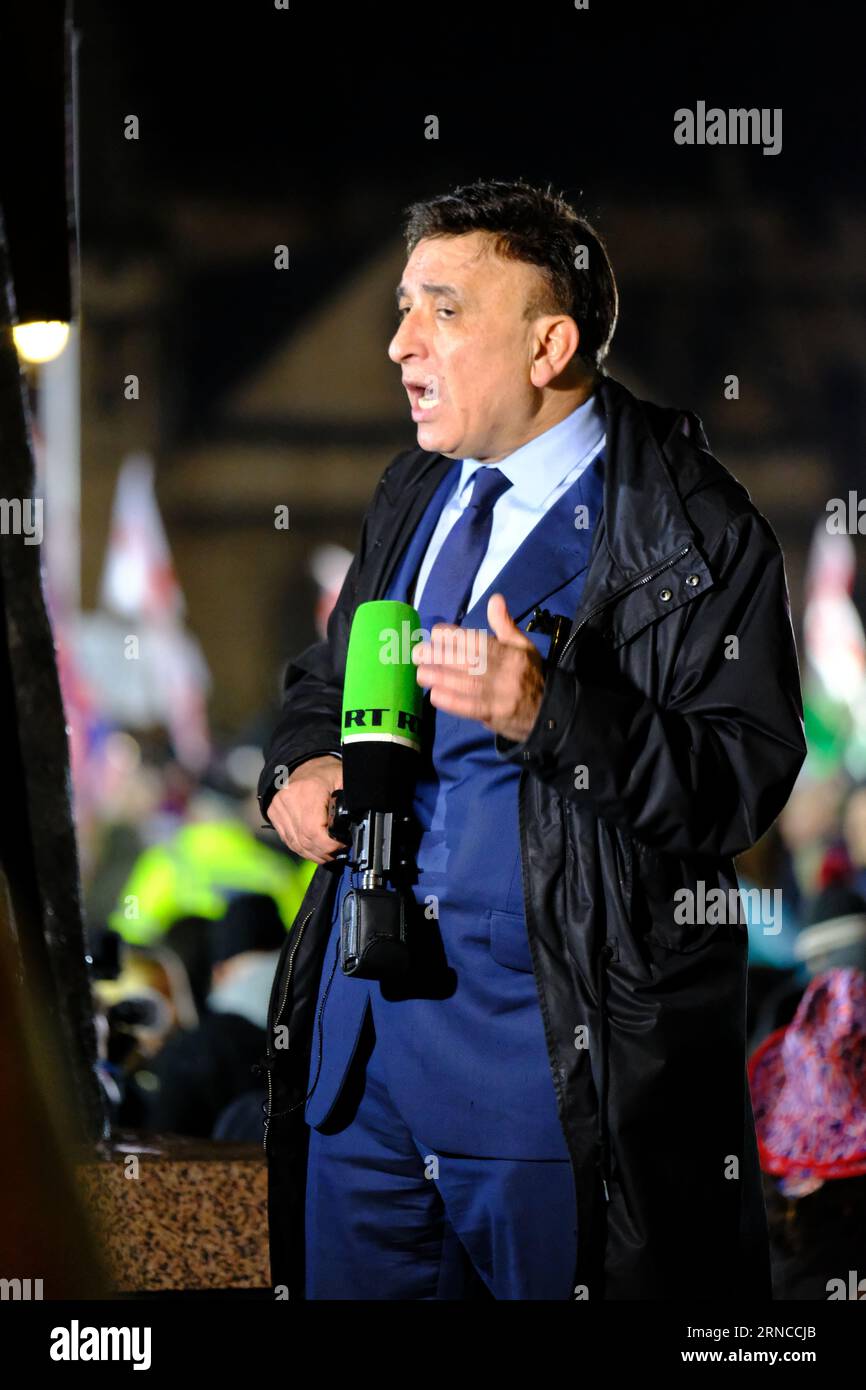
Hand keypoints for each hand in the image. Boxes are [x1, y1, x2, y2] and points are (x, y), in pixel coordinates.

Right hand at [266, 755, 344, 863]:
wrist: (300, 762)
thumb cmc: (324, 771)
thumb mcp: (343, 779)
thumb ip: (351, 799)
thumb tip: (360, 819)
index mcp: (308, 792)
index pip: (315, 831)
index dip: (330, 845)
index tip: (343, 845)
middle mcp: (289, 801)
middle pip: (305, 841)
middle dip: (325, 853)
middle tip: (340, 852)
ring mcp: (278, 809)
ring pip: (296, 844)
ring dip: (314, 854)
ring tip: (329, 854)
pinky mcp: (273, 814)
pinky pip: (289, 840)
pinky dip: (302, 848)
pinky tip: (314, 850)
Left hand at [412, 593, 545, 742]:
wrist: (547, 712)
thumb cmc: (530, 674)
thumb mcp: (523, 646)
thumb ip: (505, 624)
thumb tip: (495, 599)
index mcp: (511, 653)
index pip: (480, 642)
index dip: (456, 637)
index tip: (435, 633)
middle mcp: (505, 673)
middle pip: (470, 662)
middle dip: (441, 656)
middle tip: (418, 653)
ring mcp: (500, 696)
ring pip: (467, 684)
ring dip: (441, 678)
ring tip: (420, 673)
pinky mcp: (494, 715)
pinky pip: (470, 708)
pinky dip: (451, 702)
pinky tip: (434, 695)